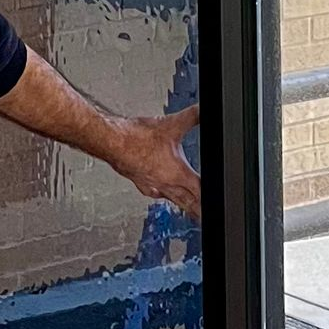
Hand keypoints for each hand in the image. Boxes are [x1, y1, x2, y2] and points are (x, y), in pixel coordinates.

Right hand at [106, 103, 200, 219]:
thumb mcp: (171, 124)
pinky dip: (162, 195)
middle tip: (206, 218)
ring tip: (189, 211)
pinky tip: (159, 191)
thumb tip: (204, 110)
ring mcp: (151, 185)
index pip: (200, 193)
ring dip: (182, 206)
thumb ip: (191, 116)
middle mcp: (165, 184)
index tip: (218, 208)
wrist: (111, 141)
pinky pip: (155, 193)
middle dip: (198, 211)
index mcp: (177, 174)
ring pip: (172, 200)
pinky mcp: (139, 181)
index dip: (211, 200)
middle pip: (188, 202)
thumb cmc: (136, 137)